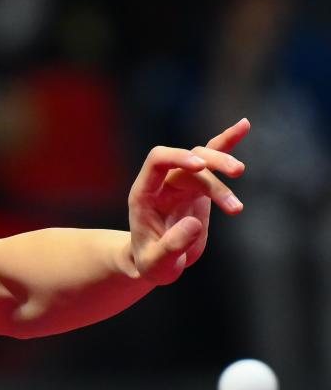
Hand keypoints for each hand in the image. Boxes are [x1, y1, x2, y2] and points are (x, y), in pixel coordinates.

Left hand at [128, 118, 249, 285]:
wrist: (157, 263)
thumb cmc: (151, 264)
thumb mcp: (157, 263)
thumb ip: (172, 246)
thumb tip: (194, 223)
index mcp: (144, 194)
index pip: (158, 161)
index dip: (179, 158)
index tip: (202, 168)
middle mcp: (161, 183)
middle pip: (188, 159)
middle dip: (213, 164)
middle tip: (237, 173)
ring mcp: (180, 182)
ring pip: (204, 160)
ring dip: (225, 170)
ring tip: (238, 199)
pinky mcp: (198, 187)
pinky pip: (211, 160)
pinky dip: (226, 143)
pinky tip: (244, 125)